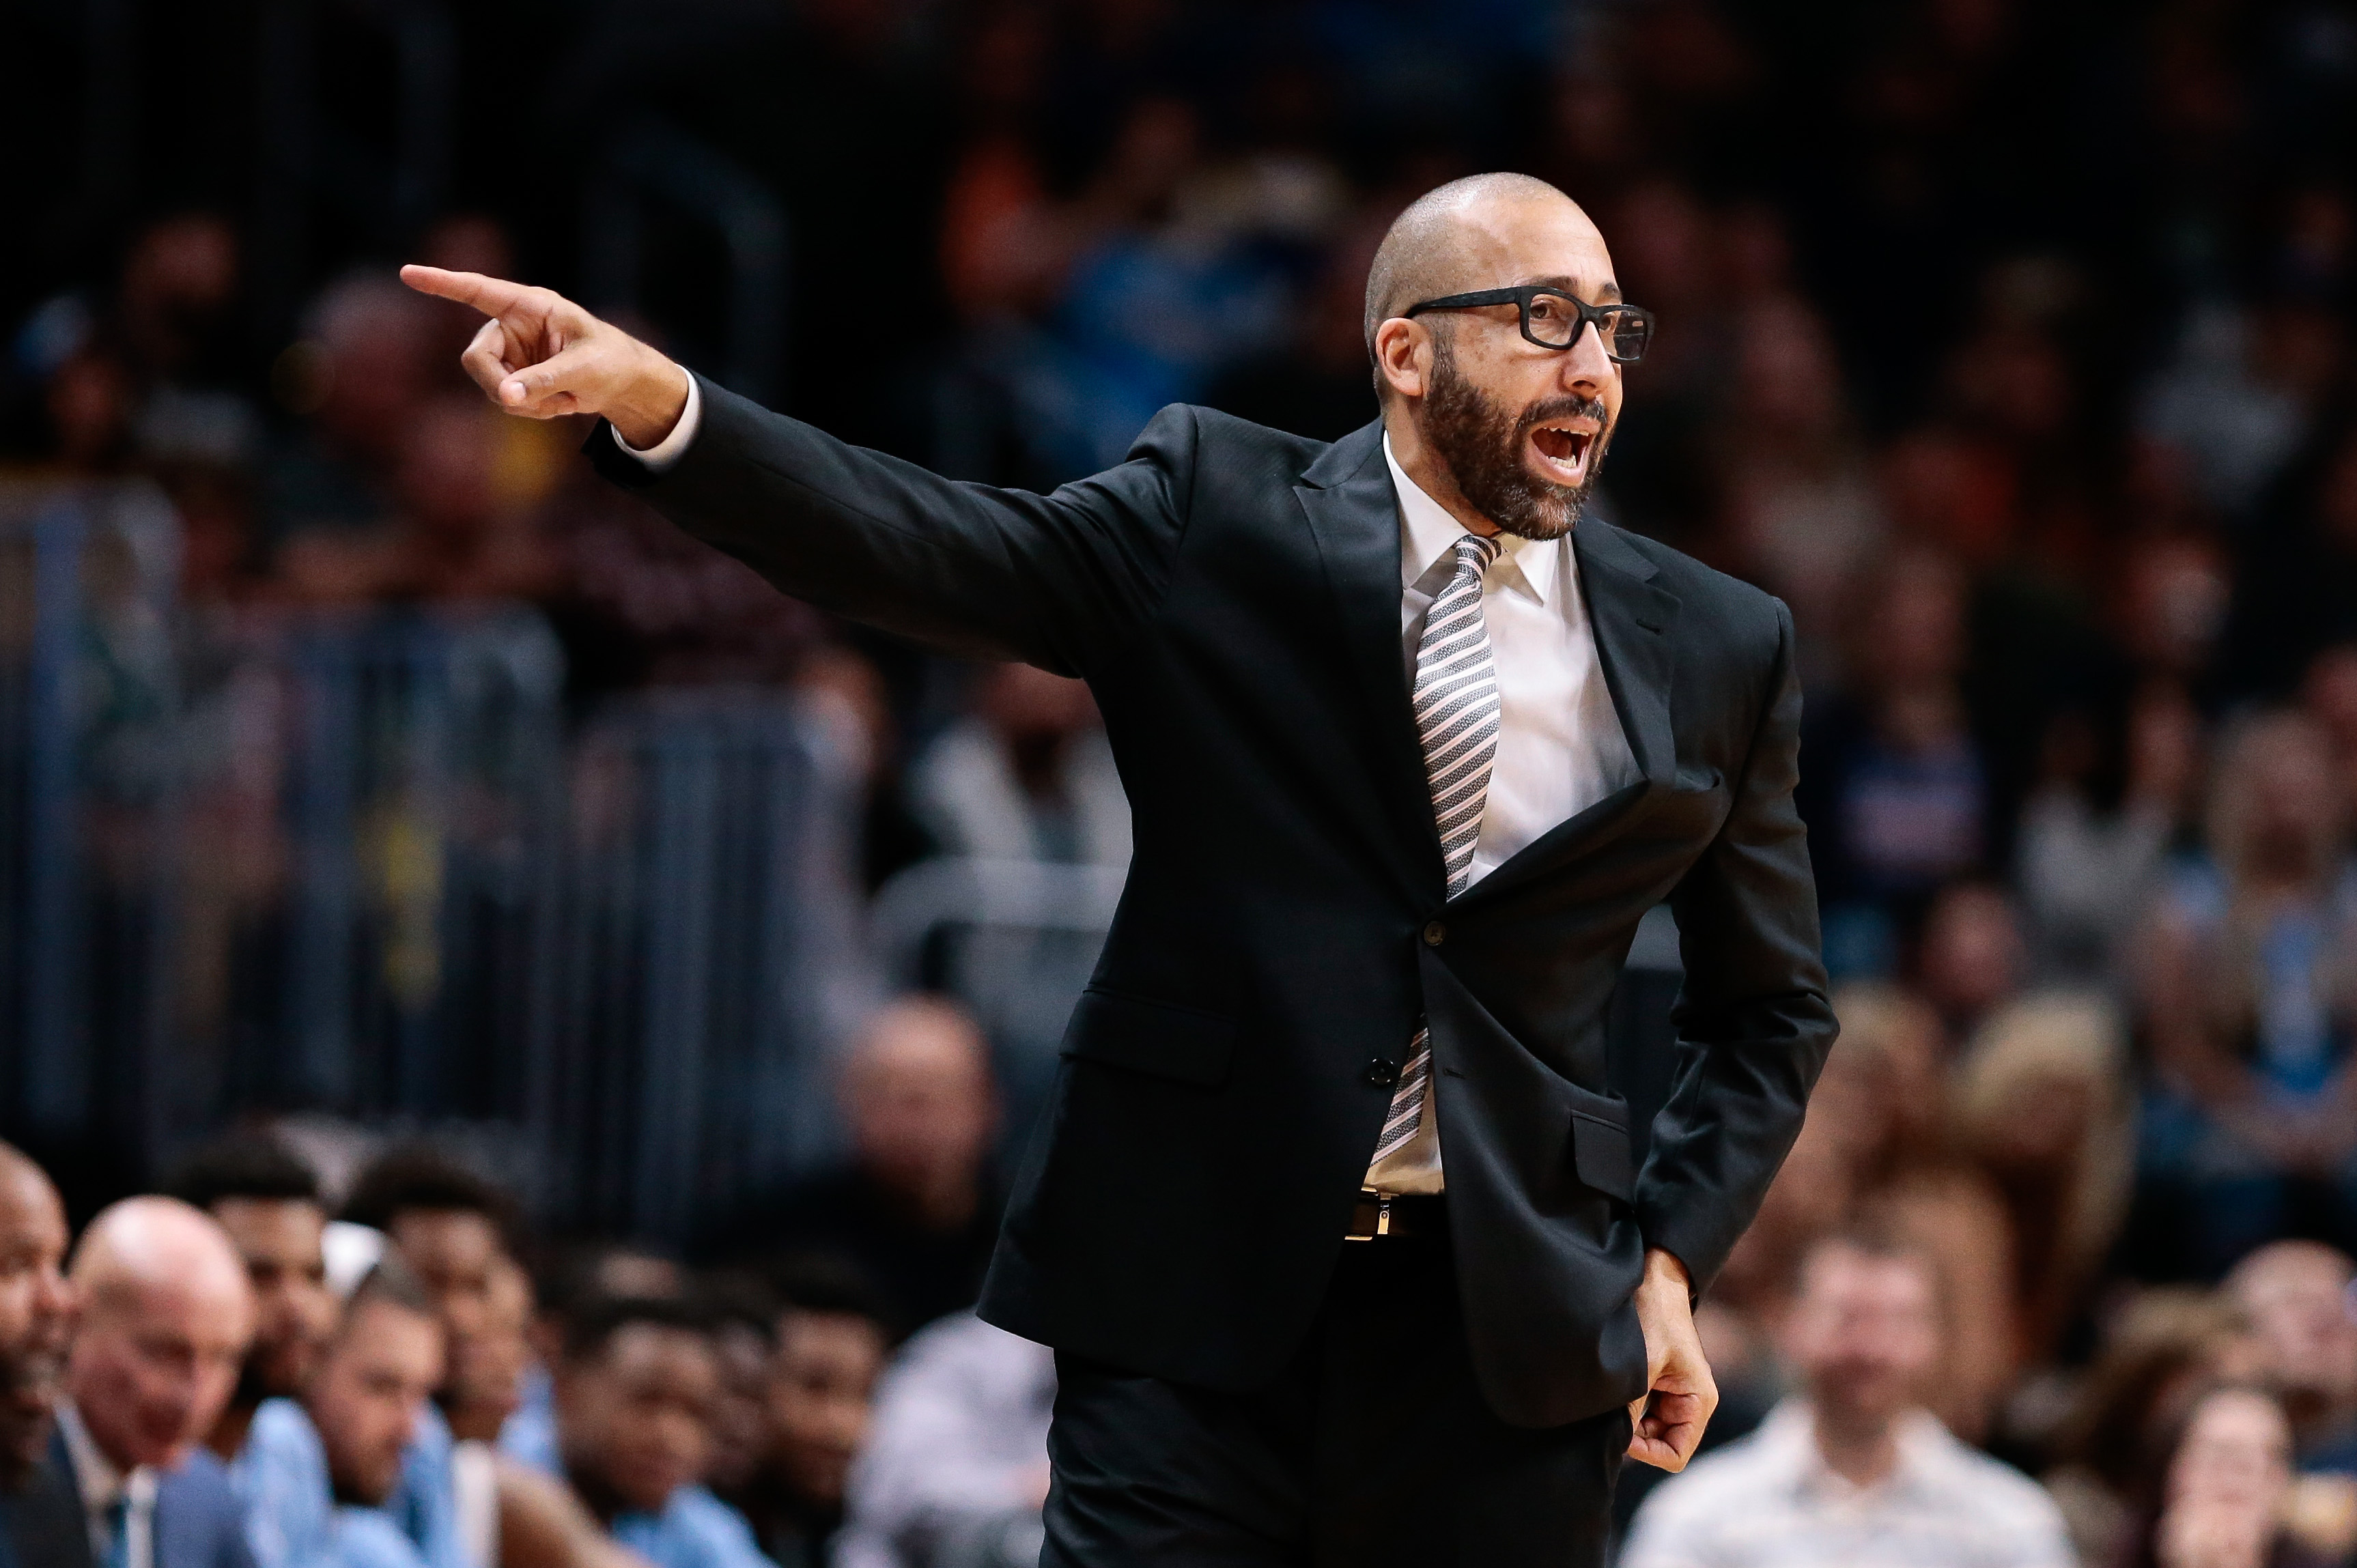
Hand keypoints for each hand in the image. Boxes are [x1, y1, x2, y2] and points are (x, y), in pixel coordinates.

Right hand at [397, 265, 690, 447]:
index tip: (406, 273)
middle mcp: (512, 326)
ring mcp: (510, 352)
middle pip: (476, 357)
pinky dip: (530, 410)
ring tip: (563, 399)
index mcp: (530, 306)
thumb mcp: (585, 370)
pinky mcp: (512, 375)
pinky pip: (504, 400)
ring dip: (524, 403)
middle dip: (498, 385)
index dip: (442, 283)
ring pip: (490, 385)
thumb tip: (505, 397)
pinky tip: (557, 404)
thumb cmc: (610, 361)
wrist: (623, 383)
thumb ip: (545, 381)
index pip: (479, 291)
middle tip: (527, 403)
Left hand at [1626, 1247, 1716, 1470]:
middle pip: (1661, 1443)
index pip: (1675, 1454)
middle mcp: (1690, 1401)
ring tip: (1606, 1405)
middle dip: (1634, 1438)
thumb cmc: (1654, 1316)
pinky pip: (1641, 1411)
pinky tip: (1607, 1397)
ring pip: (1648, 1429)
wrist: (1652, 1278)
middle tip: (1607, 1421)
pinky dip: (1625, 1410)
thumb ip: (1631, 1407)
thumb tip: (1614, 1441)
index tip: (1619, 1436)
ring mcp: (1673, 1393)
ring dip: (1628, 1423)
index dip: (1647, 1453)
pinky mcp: (1658, 1383)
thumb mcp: (1642, 1365)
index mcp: (1698, 1401)